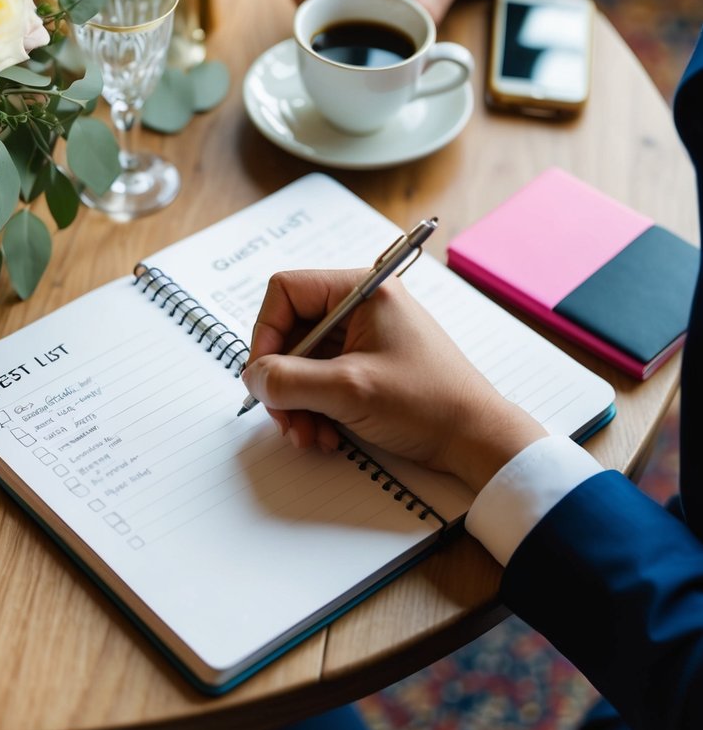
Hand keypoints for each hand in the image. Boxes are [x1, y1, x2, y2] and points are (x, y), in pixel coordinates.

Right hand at [243, 269, 546, 492]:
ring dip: (298, 403)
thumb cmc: (428, 403)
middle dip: (284, 381)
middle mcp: (360, 307)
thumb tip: (252, 378)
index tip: (264, 376)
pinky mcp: (367, 366)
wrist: (476, 440)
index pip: (286, 291)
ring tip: (310, 436)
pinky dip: (316, 409)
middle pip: (291, 332)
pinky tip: (328, 436)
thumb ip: (290, 381)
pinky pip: (322, 380)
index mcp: (362, 290)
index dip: (266, 333)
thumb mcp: (348, 390)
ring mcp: (364, 337)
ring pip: (303, 362)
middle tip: (286, 419)